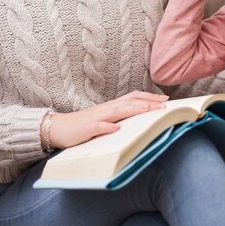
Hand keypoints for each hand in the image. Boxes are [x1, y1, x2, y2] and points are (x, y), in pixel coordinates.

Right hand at [48, 90, 168, 149]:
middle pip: (130, 101)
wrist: (59, 128)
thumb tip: (140, 119)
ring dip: (134, 110)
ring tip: (148, 110)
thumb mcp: (105, 119)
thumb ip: (120, 117)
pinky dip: (107, 127)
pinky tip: (117, 128)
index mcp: (112, 106)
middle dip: (148, 102)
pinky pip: (98, 126)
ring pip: (117, 111)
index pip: (134, 97)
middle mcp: (107, 108)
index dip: (150, 97)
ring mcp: (97, 117)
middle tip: (164, 105)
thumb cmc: (84, 125)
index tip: (165, 100)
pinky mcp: (86, 128)